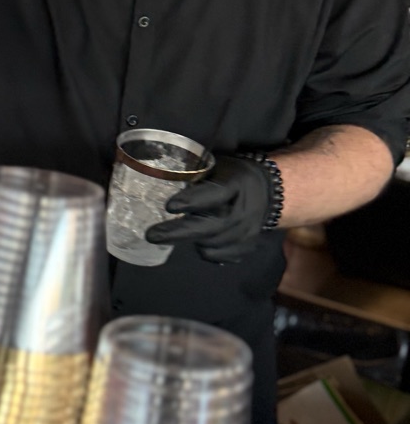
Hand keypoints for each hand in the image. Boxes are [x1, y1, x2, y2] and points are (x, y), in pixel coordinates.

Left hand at [145, 155, 273, 263]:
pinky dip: (205, 249)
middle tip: (151, 235)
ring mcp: (247, 233)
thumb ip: (196, 174)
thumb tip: (161, 178)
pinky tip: (202, 238)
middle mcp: (244, 211)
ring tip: (182, 228)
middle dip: (178, 232)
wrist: (271, 193)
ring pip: (210, 244)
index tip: (169, 207)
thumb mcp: (218, 166)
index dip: (192, 201)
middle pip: (210, 227)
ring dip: (191, 238)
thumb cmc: (233, 176)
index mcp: (237, 184)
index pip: (215, 194)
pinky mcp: (246, 248)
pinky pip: (218, 256)